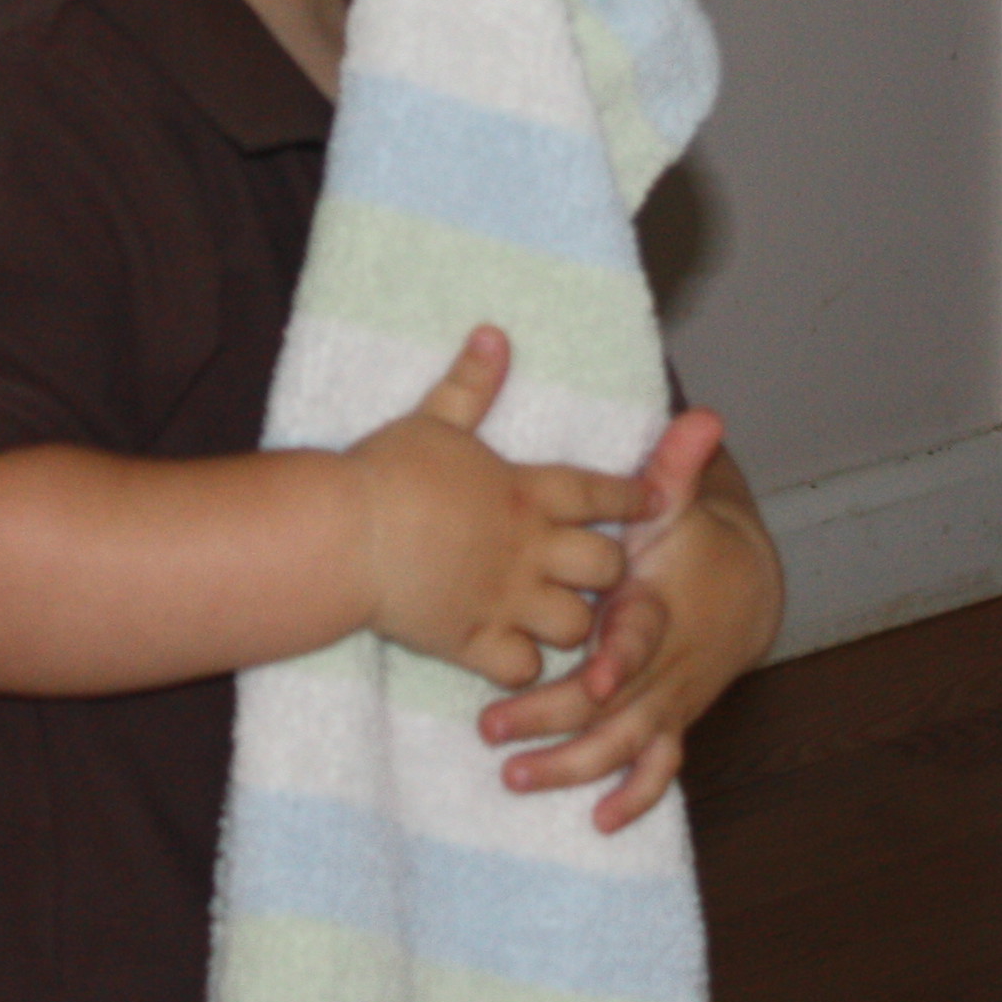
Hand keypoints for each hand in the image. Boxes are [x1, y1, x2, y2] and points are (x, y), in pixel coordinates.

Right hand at [346, 327, 647, 687]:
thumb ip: (471, 383)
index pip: (600, 493)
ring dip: (572, 623)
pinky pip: (524, 668)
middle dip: (608, 571)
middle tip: (589, 570)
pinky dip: (523, 666)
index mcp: (526, 492)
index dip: (632, 497)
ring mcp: (505, 600)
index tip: (655, 500)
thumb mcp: (433, 419)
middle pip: (608, 568)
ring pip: (578, 626)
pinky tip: (511, 654)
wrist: (346, 537)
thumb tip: (494, 333)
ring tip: (555, 616)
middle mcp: (529, 549)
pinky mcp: (472, 642)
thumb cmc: (388, 473)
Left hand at [478, 409, 782, 831]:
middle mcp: (667, 660)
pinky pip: (660, 767)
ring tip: (513, 777)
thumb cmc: (688, 538)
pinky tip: (599, 822)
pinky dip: (635, 795)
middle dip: (557, 720)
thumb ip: (673, 466)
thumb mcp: (679, 501)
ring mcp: (672, 697)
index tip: (588, 676)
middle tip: (494, 728)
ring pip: (627, 743)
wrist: (745, 586)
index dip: (619, 655)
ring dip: (574, 766)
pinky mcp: (673, 721)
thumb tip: (701, 413)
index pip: (642, 634)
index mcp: (660, 604)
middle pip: (616, 701)